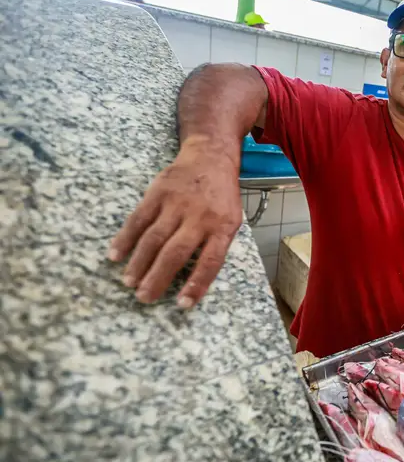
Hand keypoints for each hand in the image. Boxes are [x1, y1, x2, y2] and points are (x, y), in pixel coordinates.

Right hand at [109, 136, 243, 306]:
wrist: (210, 157)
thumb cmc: (221, 197)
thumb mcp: (231, 220)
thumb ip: (215, 246)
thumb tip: (195, 282)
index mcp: (222, 227)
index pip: (211, 261)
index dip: (197, 284)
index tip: (182, 305)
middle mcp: (199, 217)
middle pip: (176, 252)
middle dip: (158, 277)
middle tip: (144, 297)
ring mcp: (176, 204)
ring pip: (154, 238)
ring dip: (139, 262)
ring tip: (129, 282)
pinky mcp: (158, 193)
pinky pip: (138, 219)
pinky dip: (125, 238)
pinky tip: (115, 255)